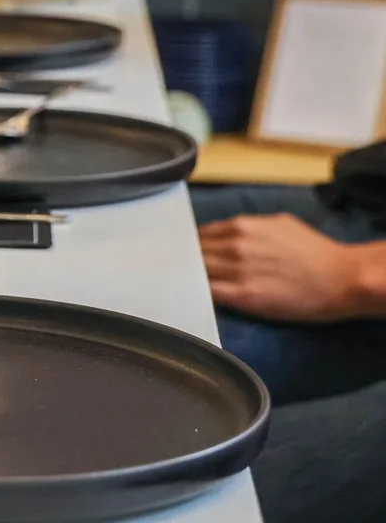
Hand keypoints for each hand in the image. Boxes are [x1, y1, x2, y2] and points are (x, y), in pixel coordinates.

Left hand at [199, 214, 362, 322]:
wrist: (341, 279)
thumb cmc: (314, 251)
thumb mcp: (278, 224)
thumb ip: (248, 228)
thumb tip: (227, 234)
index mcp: (241, 226)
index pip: (199, 235)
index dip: (191, 246)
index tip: (188, 254)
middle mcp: (235, 245)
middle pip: (194, 254)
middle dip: (188, 262)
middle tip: (182, 272)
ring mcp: (237, 270)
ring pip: (197, 272)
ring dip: (190, 278)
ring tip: (186, 286)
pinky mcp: (243, 296)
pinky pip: (208, 293)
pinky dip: (199, 294)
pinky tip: (196, 298)